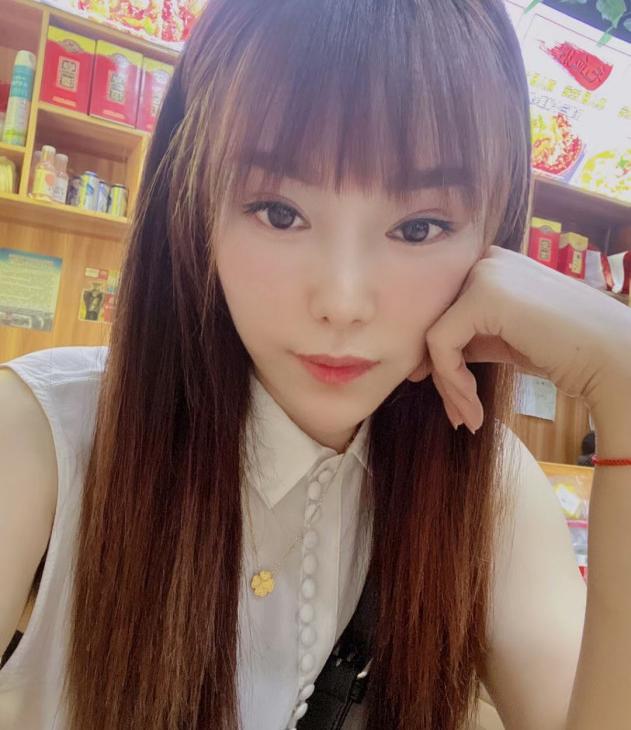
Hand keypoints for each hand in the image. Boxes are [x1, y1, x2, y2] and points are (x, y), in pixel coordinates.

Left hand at [407, 245, 630, 433]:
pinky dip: (451, 380)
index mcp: (497, 266)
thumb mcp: (512, 339)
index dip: (446, 360)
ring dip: (448, 387)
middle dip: (445, 377)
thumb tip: (429, 357)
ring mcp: (485, 274)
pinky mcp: (481, 296)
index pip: (452, 314)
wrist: (614, 359)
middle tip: (460, 417)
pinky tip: (472, 404)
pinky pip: (441, 345)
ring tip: (468, 419)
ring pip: (435, 338)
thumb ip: (476, 338)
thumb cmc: (571, 354)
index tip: (456, 399)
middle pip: (440, 325)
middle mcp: (488, 261)